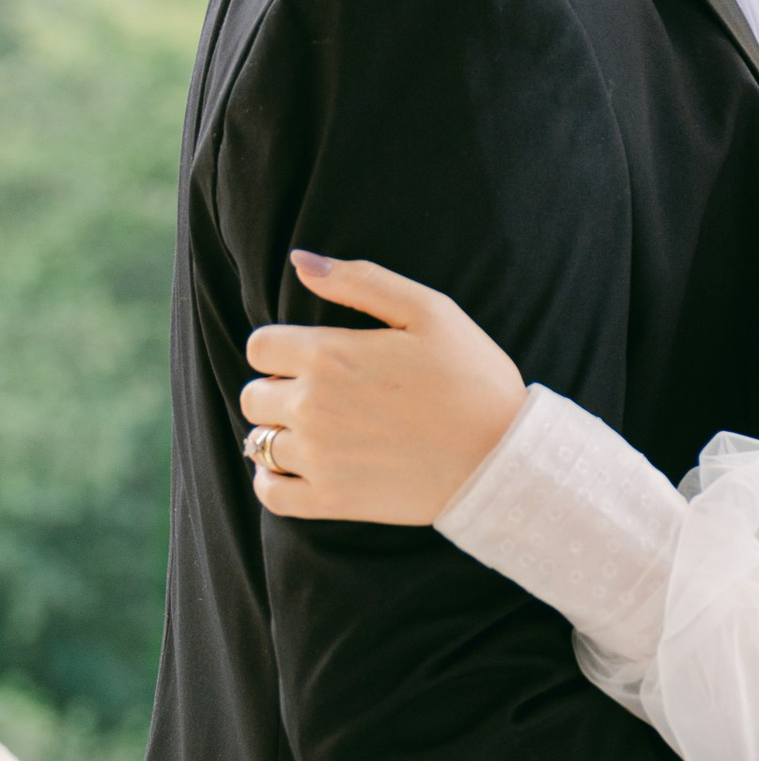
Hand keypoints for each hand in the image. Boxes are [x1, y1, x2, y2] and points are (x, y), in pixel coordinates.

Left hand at [242, 254, 526, 523]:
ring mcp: (318, 457)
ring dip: (280, 435)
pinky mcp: (331, 499)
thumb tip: (299, 260)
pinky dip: (274, 481)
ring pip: (258, 443)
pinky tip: (303, 470)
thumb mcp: (430, 311)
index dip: (282, 349)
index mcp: (329, 355)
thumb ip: (359, 281)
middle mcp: (312, 406)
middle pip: (253, 395)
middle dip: (279, 391)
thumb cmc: (473, 378)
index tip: (312, 359)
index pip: (259, 347)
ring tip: (319, 434)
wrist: (504, 458)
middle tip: (323, 397)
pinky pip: (269, 493)